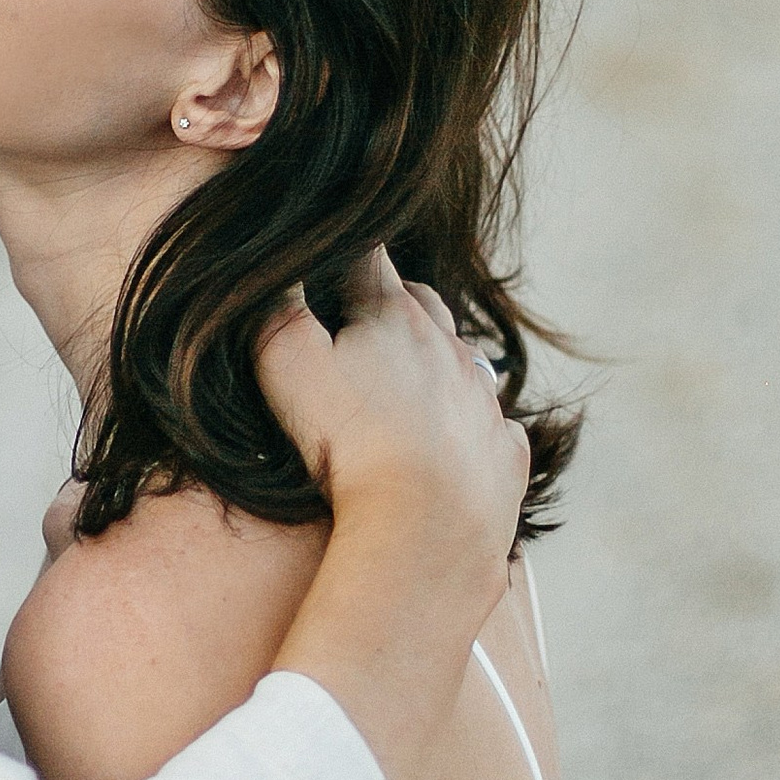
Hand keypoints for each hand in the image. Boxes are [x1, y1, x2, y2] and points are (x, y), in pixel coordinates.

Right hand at [256, 252, 527, 562]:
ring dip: (437, 358)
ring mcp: (483, 400)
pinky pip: (495, 427)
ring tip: (410, 376)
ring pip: (463, 359)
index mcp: (394, 316)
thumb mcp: (289, 365)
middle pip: (421, 302)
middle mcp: (449, 347)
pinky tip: (457, 440)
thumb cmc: (349, 444)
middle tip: (362, 312)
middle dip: (393, 299)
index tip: (325, 254)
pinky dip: (473, 424)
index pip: (366, 259)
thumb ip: (276, 310)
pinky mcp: (503, 454)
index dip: (342, 252)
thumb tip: (275, 268)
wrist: (428, 526)